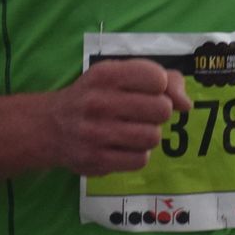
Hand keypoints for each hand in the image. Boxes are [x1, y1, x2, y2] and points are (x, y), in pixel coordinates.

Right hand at [46, 58, 192, 176]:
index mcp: (105, 74)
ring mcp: (96, 133)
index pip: (157, 78)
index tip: (147, 91)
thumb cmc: (93, 96)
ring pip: (153, 137)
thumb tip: (186, 105)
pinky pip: (140, 159)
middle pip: (161, 109)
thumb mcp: (118, 75)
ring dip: (148, 135)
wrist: (49, 127)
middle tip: (140, 114)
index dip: (160, 87)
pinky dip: (137, 154)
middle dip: (157, 113)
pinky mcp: (97, 159)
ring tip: (132, 131)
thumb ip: (160, 80)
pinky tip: (122, 147)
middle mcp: (99, 102)